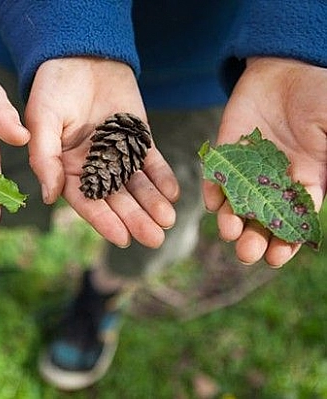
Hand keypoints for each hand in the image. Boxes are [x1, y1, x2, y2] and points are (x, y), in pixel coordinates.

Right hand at [25, 57, 178, 247]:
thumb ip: (44, 158)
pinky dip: (163, 177)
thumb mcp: (42, 120)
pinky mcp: (138, 137)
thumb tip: (47, 197)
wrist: (81, 54)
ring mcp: (118, 152)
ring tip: (168, 222)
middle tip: (154, 238)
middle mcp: (93, 166)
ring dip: (152, 203)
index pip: (86, 200)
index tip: (122, 238)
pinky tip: (173, 193)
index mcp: (66, 167)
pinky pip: (152, 161)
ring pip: (136, 185)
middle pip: (116, 199)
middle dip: (135, 219)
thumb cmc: (53, 87)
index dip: (104, 220)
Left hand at [204, 57, 326, 265]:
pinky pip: (217, 177)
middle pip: (265, 220)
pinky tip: (211, 202)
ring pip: (238, 204)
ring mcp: (249, 169)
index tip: (278, 258)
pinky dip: (213, 190)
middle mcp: (276, 182)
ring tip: (229, 232)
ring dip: (232, 221)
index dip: (288, 241)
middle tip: (248, 252)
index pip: (297, 220)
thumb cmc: (320, 95)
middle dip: (257, 239)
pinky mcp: (226, 154)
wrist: (287, 68)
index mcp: (309, 180)